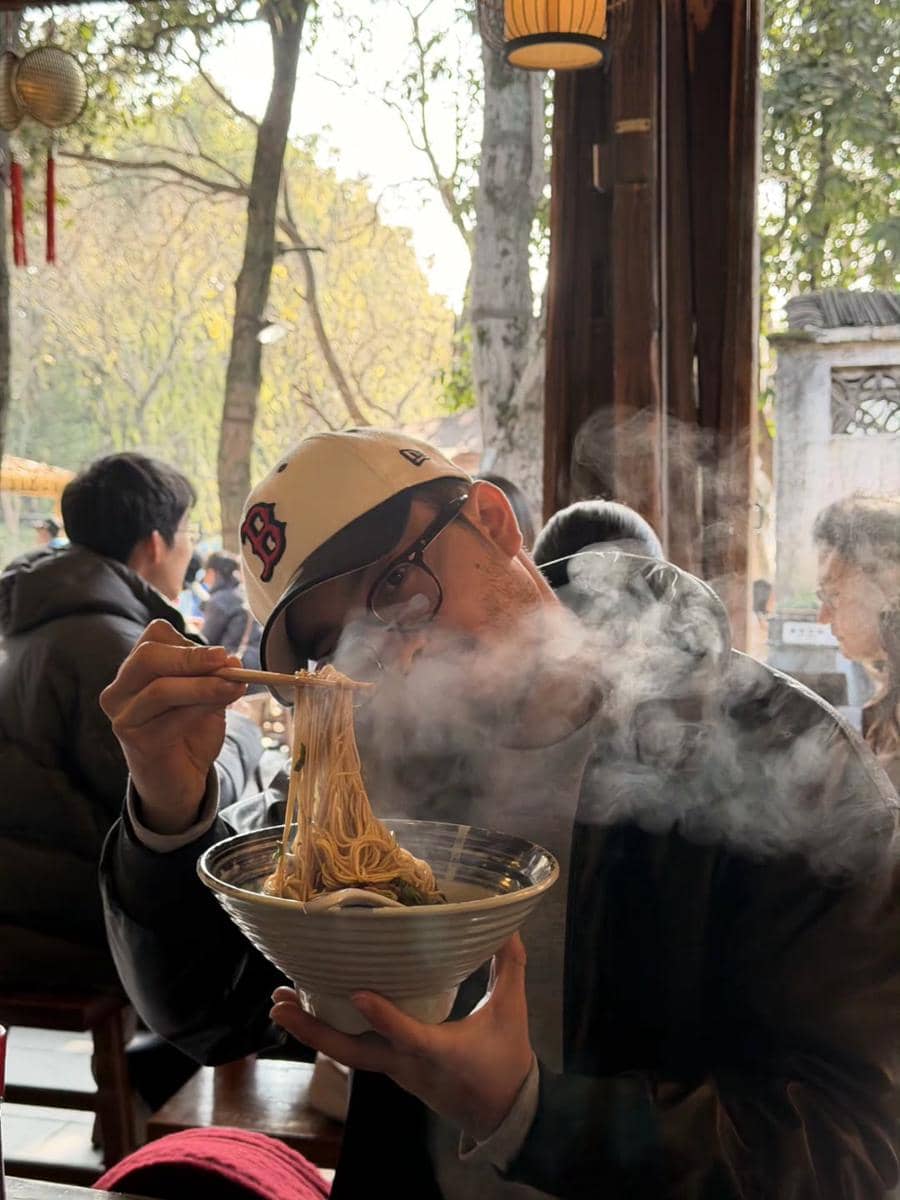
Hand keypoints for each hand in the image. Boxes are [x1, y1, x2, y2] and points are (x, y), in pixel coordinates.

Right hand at [100, 620, 246, 834]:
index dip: (188, 642)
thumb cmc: (190, 732)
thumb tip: (231, 660)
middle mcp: (119, 691)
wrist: (179, 780)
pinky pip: (171, 718)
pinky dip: (202, 708)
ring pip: (161, 689)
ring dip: (204, 685)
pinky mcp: (136, 741)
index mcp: (133, 671)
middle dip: (191, 657)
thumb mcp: (205, 696)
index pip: (154, 637)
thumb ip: (214, 677)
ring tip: (234, 686)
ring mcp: (123, 717)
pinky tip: (222, 706)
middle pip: (148, 657)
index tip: (221, 655)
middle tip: (225, 660)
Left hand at [270, 934, 532, 1140]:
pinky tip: (312, 1013)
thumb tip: (507, 924)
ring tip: (280, 1005)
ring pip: (348, 1054)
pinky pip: (357, 1053)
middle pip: (353, 1053)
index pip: (406, 1035)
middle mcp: (408, 1065)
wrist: (503, 1114)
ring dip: (313, 1032)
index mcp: (438, 1051)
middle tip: (279, 1006)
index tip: (357, 993)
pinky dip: (331, 1034)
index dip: (383, 1016)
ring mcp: (396, 1072)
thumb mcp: (511, 1012)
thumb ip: (508, 966)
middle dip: (314, 1031)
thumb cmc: (506, 1061)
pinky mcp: (393, 1072)